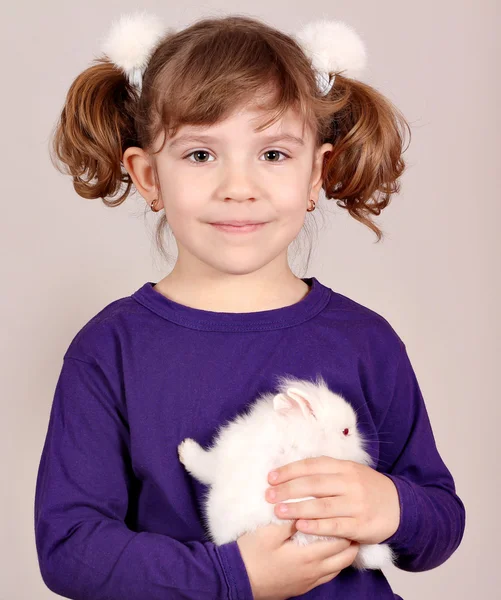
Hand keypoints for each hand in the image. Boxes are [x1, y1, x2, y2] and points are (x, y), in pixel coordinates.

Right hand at [237, 520, 359, 599]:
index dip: (345, 524)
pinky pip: (329, 575)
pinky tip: (330, 552)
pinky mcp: (303, 587)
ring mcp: (310, 581)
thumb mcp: (267, 531)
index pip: (338, 540)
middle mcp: (314, 571)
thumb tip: (305, 507)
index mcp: (307, 556)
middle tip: (350, 519)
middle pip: (345, 555)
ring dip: (345, 551)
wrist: (237, 579)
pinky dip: (335, 562)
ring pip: (339, 567)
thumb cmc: (252, 553)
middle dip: (351, 537)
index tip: (346, 508)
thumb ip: (289, 520)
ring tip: (344, 533)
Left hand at [265, 456, 400, 544]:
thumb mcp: (349, 471)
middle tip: (268, 495)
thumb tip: (292, 471)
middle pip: (314, 484)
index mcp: (344, 466)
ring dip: (297, 508)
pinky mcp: (360, 525)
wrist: (399, 506)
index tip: (270, 477)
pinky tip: (300, 527)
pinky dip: (316, 526)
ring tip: (278, 512)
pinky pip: (335, 526)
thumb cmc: (366, 487)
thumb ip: (326, 470)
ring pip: (322, 505)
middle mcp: (350, 483)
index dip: (289, 470)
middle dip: (288, 490)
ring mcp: (356, 504)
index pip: (312, 465)